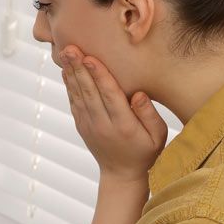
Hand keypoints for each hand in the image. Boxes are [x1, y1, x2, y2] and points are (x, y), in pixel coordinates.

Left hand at [60, 45, 167, 183]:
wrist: (121, 175)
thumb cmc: (146, 152)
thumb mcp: (158, 136)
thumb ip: (149, 115)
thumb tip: (138, 94)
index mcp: (123, 125)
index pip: (110, 96)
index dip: (99, 76)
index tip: (90, 58)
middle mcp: (103, 124)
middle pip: (89, 92)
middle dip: (80, 68)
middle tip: (70, 48)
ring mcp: (89, 125)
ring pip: (79, 95)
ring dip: (71, 73)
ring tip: (65, 53)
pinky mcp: (82, 125)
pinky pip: (74, 102)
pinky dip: (69, 85)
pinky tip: (66, 70)